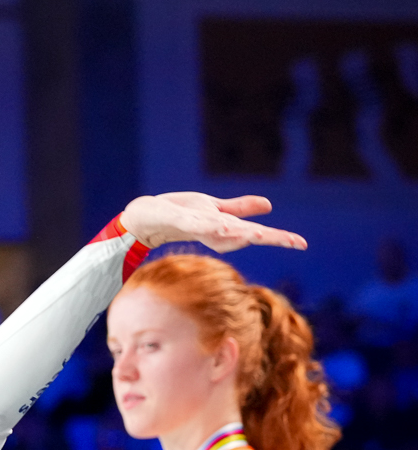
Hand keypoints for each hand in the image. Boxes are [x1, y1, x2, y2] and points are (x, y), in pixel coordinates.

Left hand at [117, 193, 305, 252]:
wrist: (145, 217)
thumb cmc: (179, 213)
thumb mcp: (214, 209)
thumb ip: (239, 209)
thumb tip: (269, 206)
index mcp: (224, 227)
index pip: (256, 233)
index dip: (279, 238)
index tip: (302, 243)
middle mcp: (213, 230)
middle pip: (245, 235)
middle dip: (268, 238)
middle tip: (294, 242)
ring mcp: (197, 226)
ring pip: (223, 232)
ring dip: (240, 234)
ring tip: (259, 235)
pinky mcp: (179, 220)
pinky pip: (196, 224)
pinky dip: (209, 226)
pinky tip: (222, 226)